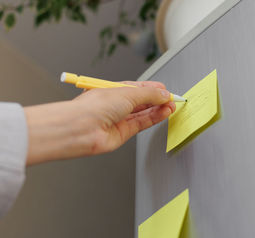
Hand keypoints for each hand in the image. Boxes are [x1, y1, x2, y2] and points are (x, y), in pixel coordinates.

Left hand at [24, 81, 174, 164]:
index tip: (166, 90)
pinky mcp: (123, 133)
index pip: (137, 88)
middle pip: (142, 101)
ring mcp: (119, 119)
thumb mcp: (127, 93)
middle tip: (172, 99)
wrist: (82, 128)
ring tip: (171, 106)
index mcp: (113, 90)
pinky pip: (142, 123)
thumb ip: (149, 94)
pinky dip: (154, 118)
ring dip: (158, 109)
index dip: (152, 89)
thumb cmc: (94, 107)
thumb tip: (164, 95)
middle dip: (158, 100)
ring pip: (144, 113)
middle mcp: (116, 105)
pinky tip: (164, 113)